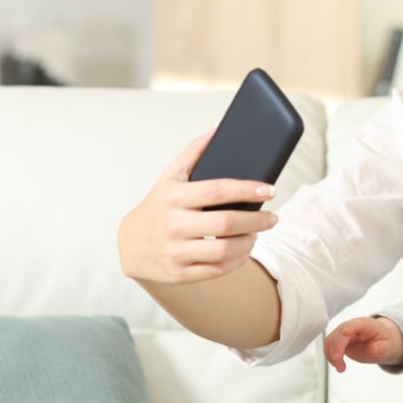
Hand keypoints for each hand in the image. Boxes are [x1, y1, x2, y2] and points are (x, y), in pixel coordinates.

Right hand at [118, 127, 279, 284]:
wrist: (129, 244)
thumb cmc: (159, 205)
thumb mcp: (170, 177)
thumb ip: (193, 153)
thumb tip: (218, 129)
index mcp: (174, 197)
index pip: (217, 190)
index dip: (247, 189)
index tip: (269, 190)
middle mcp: (173, 224)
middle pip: (226, 222)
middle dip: (257, 220)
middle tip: (273, 218)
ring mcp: (175, 251)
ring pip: (224, 249)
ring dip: (250, 242)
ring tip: (257, 234)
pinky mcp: (178, 273)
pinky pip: (217, 270)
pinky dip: (238, 260)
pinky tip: (244, 250)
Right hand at [324, 316, 402, 371]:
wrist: (381, 342)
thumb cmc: (384, 342)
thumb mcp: (387, 347)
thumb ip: (380, 348)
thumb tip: (371, 350)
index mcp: (365, 324)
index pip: (354, 324)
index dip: (348, 328)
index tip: (344, 333)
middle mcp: (352, 326)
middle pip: (338, 334)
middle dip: (336, 350)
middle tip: (341, 367)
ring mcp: (344, 333)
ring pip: (330, 340)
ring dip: (331, 355)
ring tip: (340, 368)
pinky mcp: (339, 340)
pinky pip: (329, 346)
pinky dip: (330, 356)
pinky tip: (337, 364)